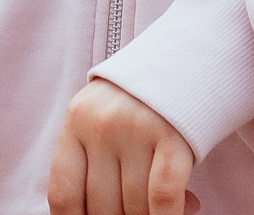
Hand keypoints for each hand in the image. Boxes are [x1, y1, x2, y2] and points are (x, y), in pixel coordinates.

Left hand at [47, 78, 196, 214]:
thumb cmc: (142, 100)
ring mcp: (135, 129)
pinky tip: (184, 211)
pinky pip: (163, 198)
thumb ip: (94, 162)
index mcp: (76, 121)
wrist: (189, 55)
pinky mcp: (172, 137)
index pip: (64, 195)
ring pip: (134, 206)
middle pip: (102, 206)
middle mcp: (100, 125)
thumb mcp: (104, 119)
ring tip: (164, 213)